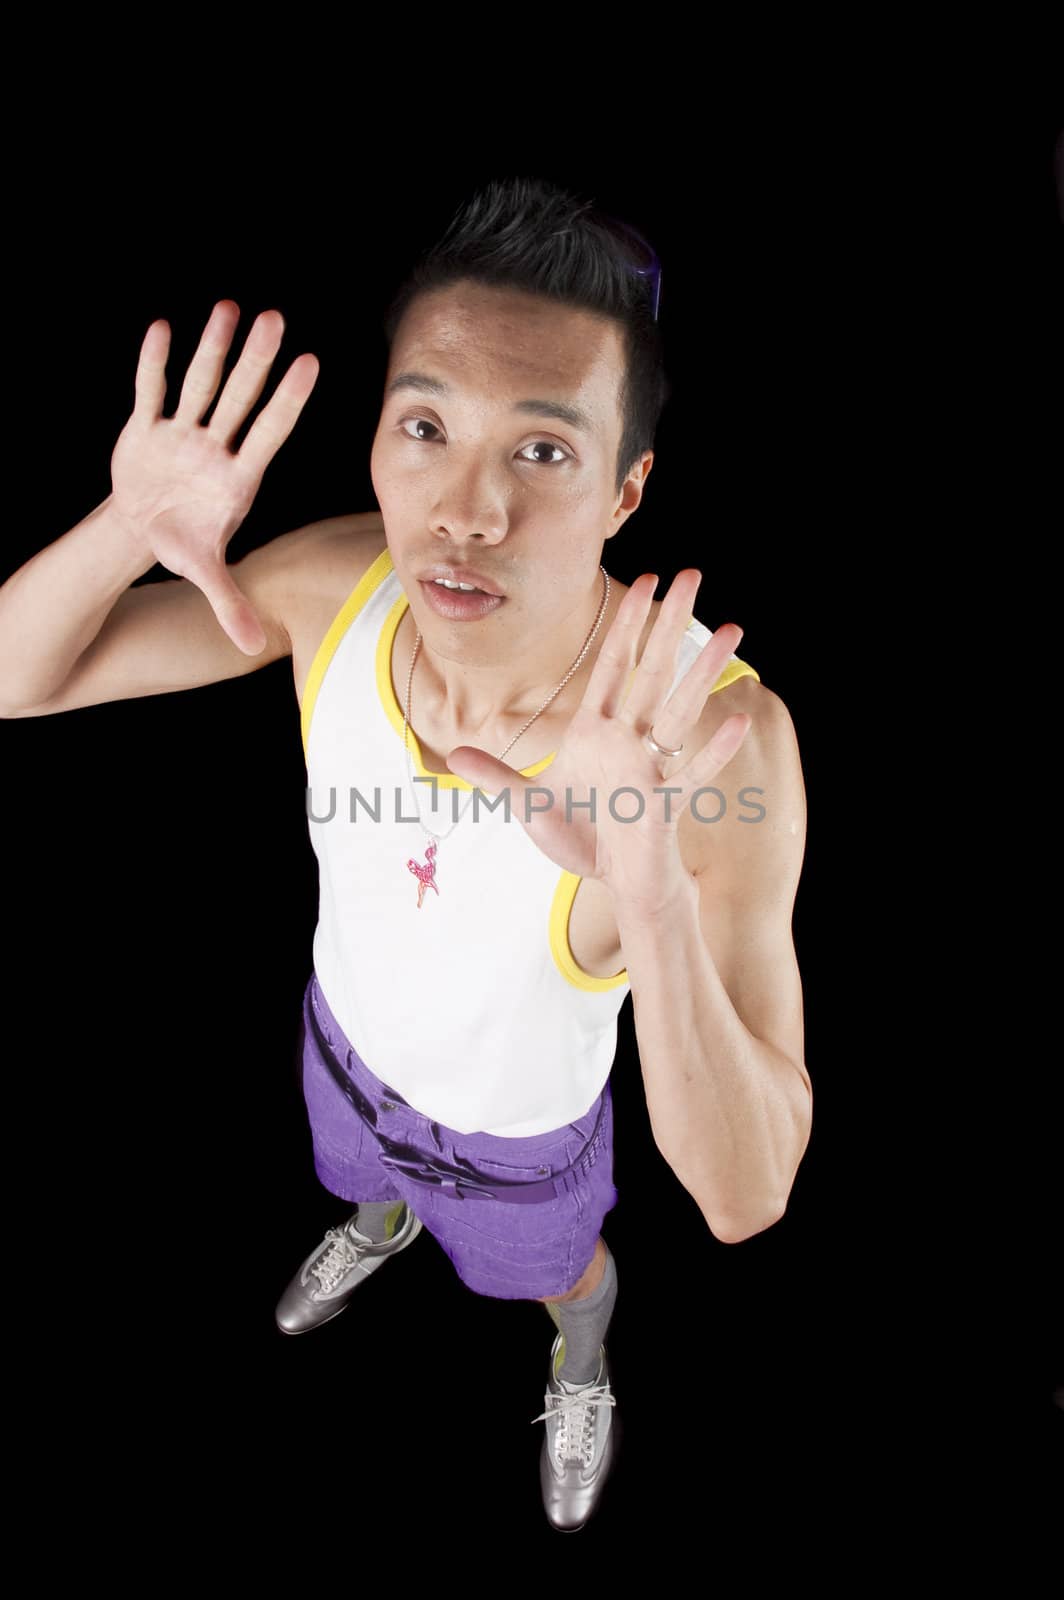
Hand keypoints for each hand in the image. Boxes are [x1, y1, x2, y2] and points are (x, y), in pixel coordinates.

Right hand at [109, 300, 319, 652]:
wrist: (142, 528)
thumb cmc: (184, 543)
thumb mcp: (205, 574)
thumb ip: (229, 603)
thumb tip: (250, 646)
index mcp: (237, 478)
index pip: (269, 432)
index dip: (288, 401)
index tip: (310, 364)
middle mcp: (215, 448)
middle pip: (240, 398)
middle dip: (255, 361)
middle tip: (275, 320)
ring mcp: (182, 434)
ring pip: (200, 385)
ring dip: (211, 348)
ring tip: (229, 309)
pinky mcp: (147, 428)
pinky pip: (150, 392)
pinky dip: (152, 364)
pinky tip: (162, 329)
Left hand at [445, 569, 752, 915]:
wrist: (610, 882)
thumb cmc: (577, 838)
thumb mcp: (527, 804)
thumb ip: (496, 776)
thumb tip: (454, 755)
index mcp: (595, 731)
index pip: (614, 664)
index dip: (627, 622)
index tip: (647, 579)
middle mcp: (627, 740)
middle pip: (652, 669)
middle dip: (670, 622)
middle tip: (694, 575)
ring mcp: (650, 768)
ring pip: (679, 709)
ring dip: (702, 670)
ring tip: (730, 630)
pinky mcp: (664, 803)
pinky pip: (692, 773)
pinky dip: (712, 751)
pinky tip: (735, 721)